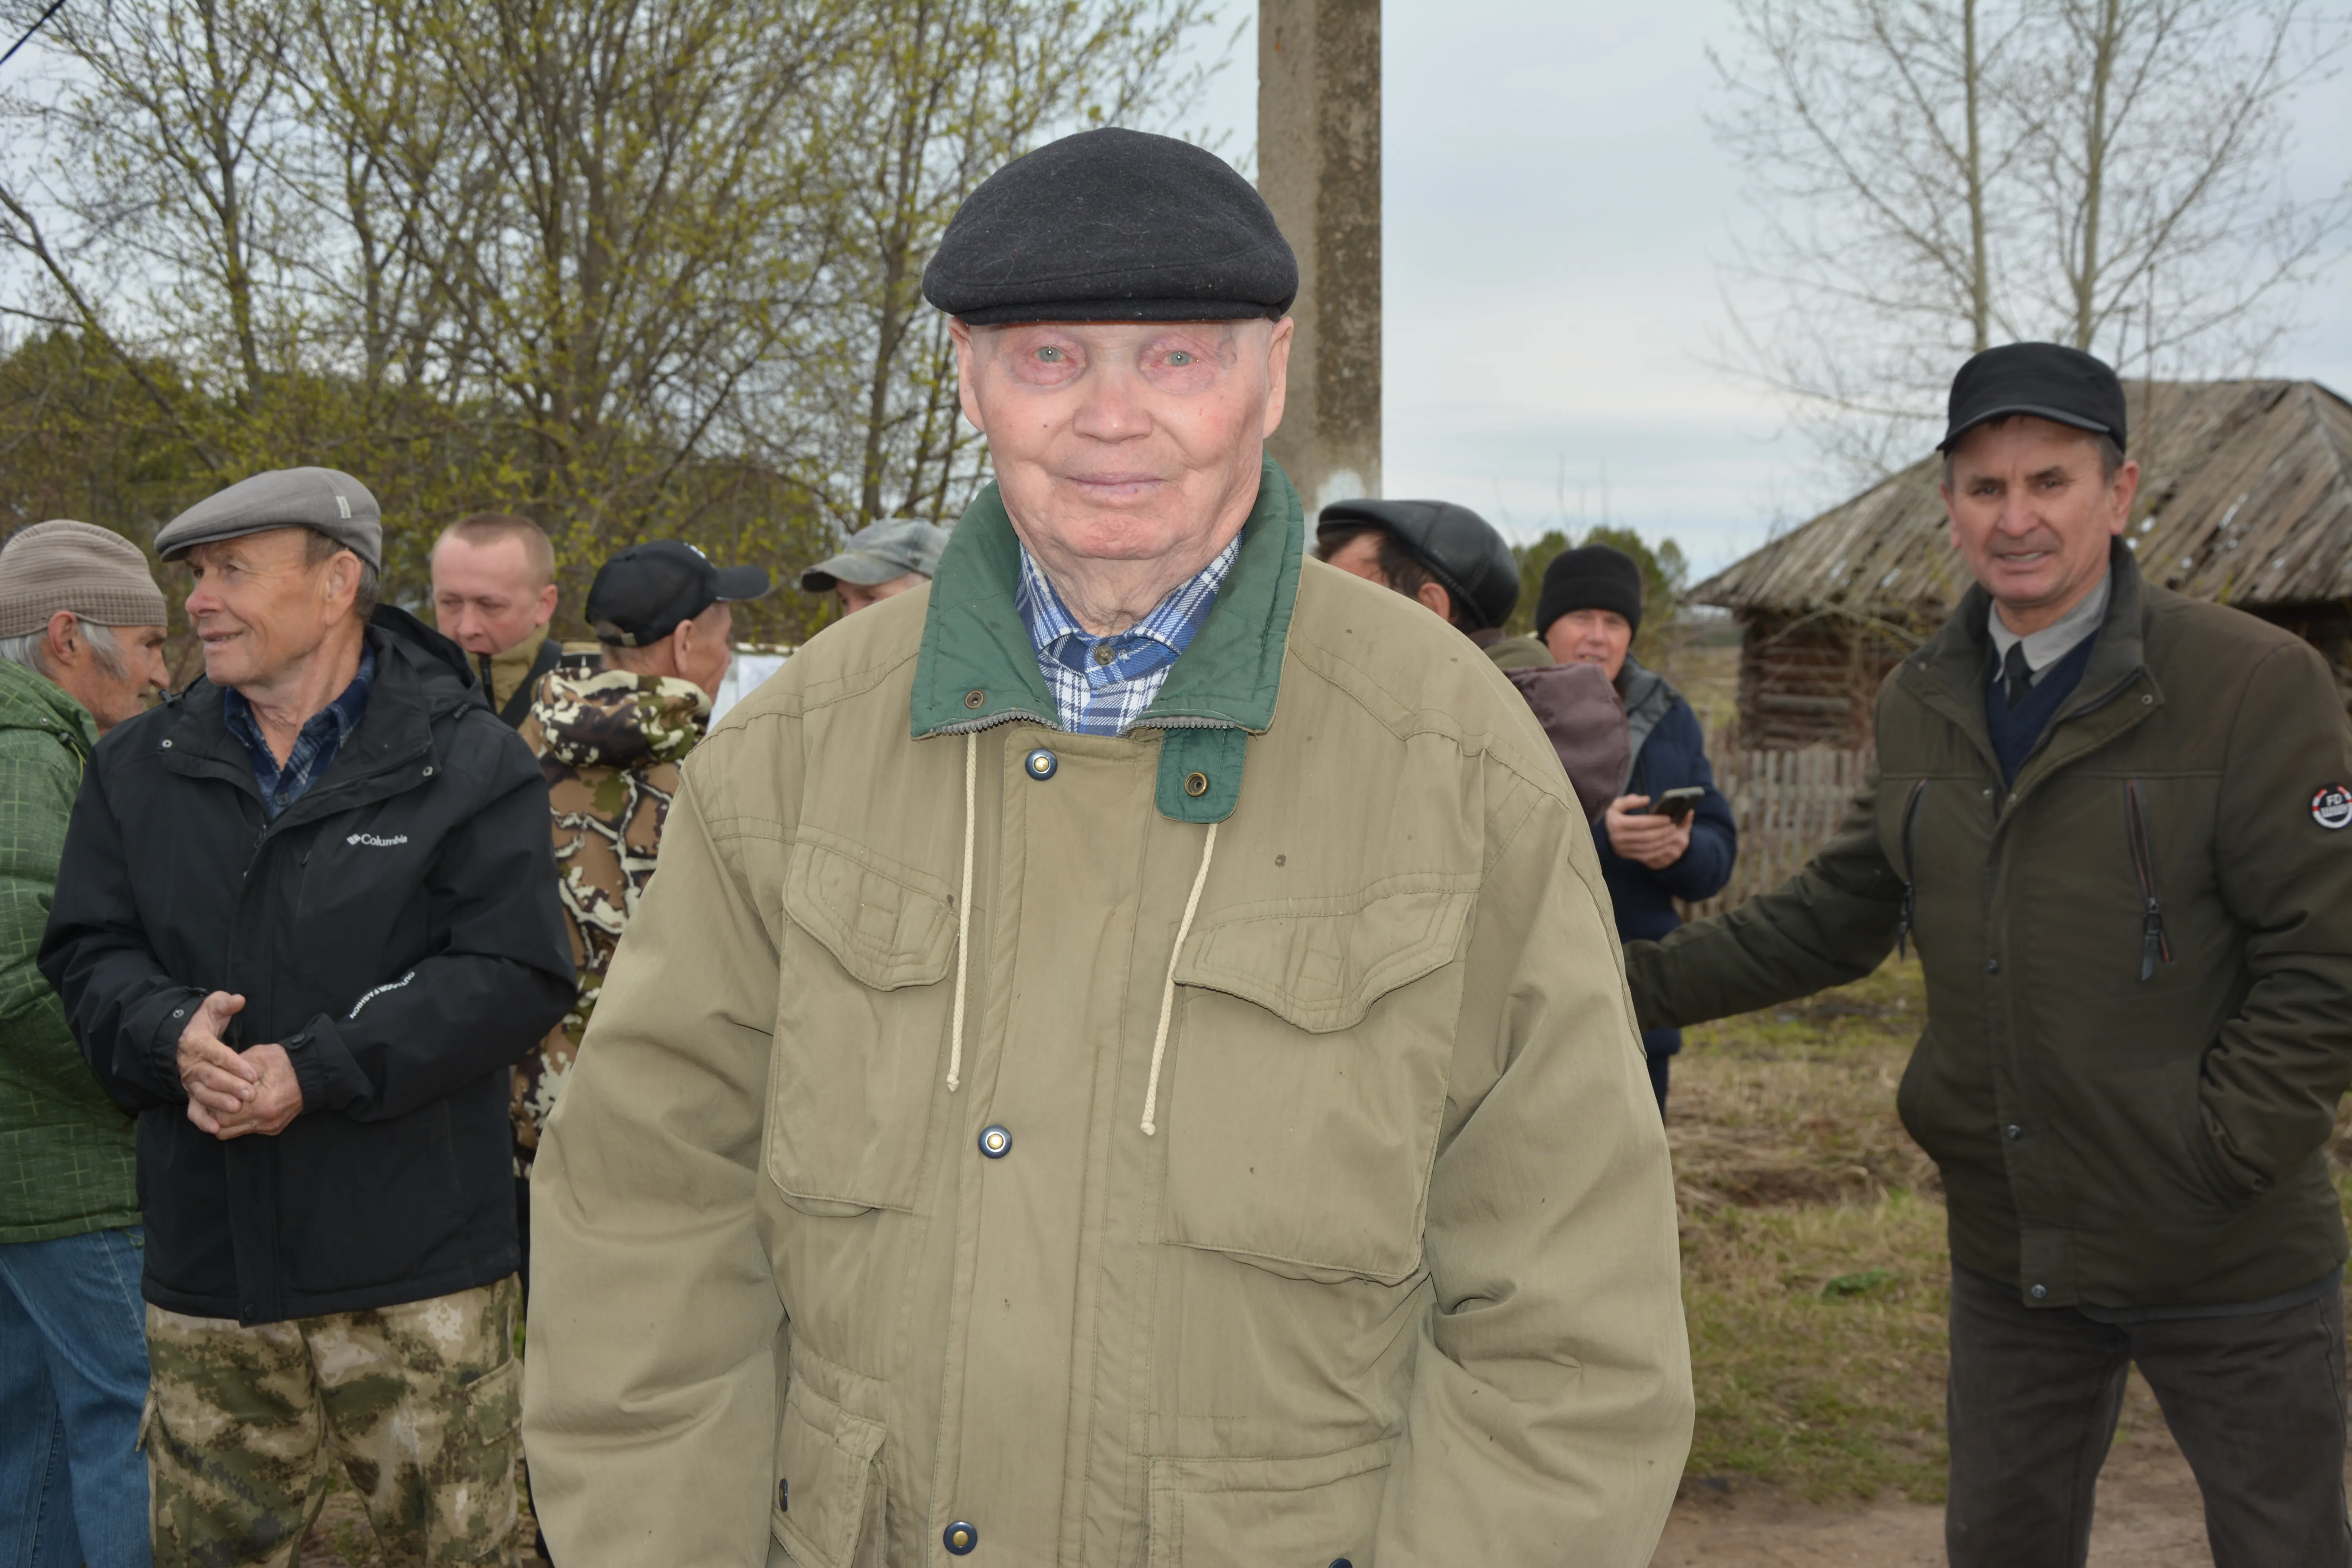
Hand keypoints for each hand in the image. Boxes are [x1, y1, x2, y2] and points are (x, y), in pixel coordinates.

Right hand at [178, 991, 253, 1134]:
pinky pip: (193, 1108)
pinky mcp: (190, 1092)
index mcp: (196, 1042)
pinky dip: (202, 1120)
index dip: (234, 1064)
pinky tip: (215, 1129)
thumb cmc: (202, 1021)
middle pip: (211, 1076)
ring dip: (219, 1102)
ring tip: (237, 1109)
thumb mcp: (212, 1006)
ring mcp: (189, 1080)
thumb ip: (224, 1003)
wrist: (181, 1037)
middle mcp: (190, 1063)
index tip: (253, 1073)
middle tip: (251, 1094)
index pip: (217, 1054)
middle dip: (231, 1086)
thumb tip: (238, 1000)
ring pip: (203, 1093)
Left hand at [209, 1044, 303, 1138]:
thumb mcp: (257, 1057)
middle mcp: (265, 1121)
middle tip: (213, 1097)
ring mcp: (269, 1127)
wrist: (313, 1072)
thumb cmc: (284, 1062)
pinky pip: (246, 1131)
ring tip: (224, 1102)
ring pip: (231, 1133)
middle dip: (213, 1113)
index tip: (209, 1091)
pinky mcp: (273, 1129)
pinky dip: (237, 1121)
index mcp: (262, 1104)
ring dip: (223, 1120)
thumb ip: (232, 1069)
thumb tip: (211, 1076)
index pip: (221, 1115)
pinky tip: (240, 1107)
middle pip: (223, 1128)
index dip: (211, 1104)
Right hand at [1604, 794, 1693, 870]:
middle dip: (1662, 832)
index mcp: (1616, 823)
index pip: (1640, 822)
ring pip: (1648, 847)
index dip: (1655, 821)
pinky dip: (1658, 851)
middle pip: (1646, 836)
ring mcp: (1624, 849)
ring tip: (1673, 834)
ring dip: (1663, 841)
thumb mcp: (1618, 804)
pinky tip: (1666, 844)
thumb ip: (1631, 800)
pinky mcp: (1628, 856)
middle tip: (1673, 826)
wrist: (1605, 835)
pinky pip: (1646, 856)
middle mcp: (1619, 837)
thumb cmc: (1616, 817)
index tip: (1668, 818)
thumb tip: (1647, 800)